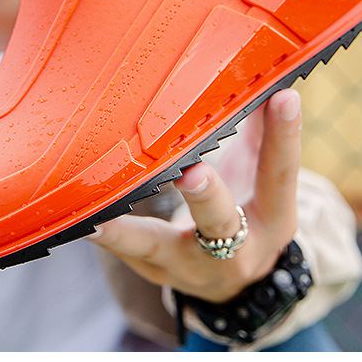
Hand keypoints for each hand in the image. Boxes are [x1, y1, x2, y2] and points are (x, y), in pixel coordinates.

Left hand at [90, 89, 301, 303]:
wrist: (234, 285)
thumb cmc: (247, 211)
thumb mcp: (260, 177)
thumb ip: (262, 131)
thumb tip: (267, 77)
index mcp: (272, 219)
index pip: (280, 173)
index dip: (284, 136)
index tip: (283, 96)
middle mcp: (236, 250)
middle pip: (221, 221)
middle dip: (206, 196)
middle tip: (192, 172)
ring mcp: (191, 267)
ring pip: (157, 247)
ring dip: (128, 231)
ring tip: (96, 219)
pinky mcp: (156, 272)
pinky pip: (127, 252)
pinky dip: (105, 234)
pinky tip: (76, 220)